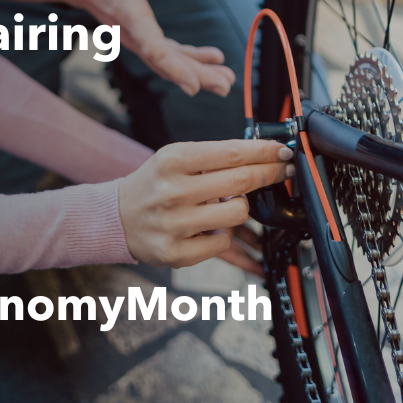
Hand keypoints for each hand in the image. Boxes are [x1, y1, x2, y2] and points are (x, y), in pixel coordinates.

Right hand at [62, 0, 234, 97]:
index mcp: (127, 11)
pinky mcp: (141, 35)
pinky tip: (210, 59)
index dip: (172, 66)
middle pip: (163, 61)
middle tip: (225, 85)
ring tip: (225, 81)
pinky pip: (164, 53)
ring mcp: (134, 36)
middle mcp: (130, 31)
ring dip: (195, 72)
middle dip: (194, 75)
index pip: (151, 45)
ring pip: (165, 61)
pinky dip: (186, 60)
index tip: (193, 85)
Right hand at [117, 139, 293, 267]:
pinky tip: (211, 229)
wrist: (118, 217)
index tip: (283, 150)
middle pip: (241, 181)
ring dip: (243, 208)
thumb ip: (213, 159)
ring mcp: (174, 223)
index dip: (264, 151)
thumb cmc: (154, 184)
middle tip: (284, 169)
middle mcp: (173, 190)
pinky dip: (224, 235)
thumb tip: (263, 157)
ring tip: (228, 204)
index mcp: (173, 159)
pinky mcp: (176, 252)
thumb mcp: (174, 158)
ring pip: (237, 214)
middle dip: (271, 173)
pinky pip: (223, 242)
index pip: (231, 152)